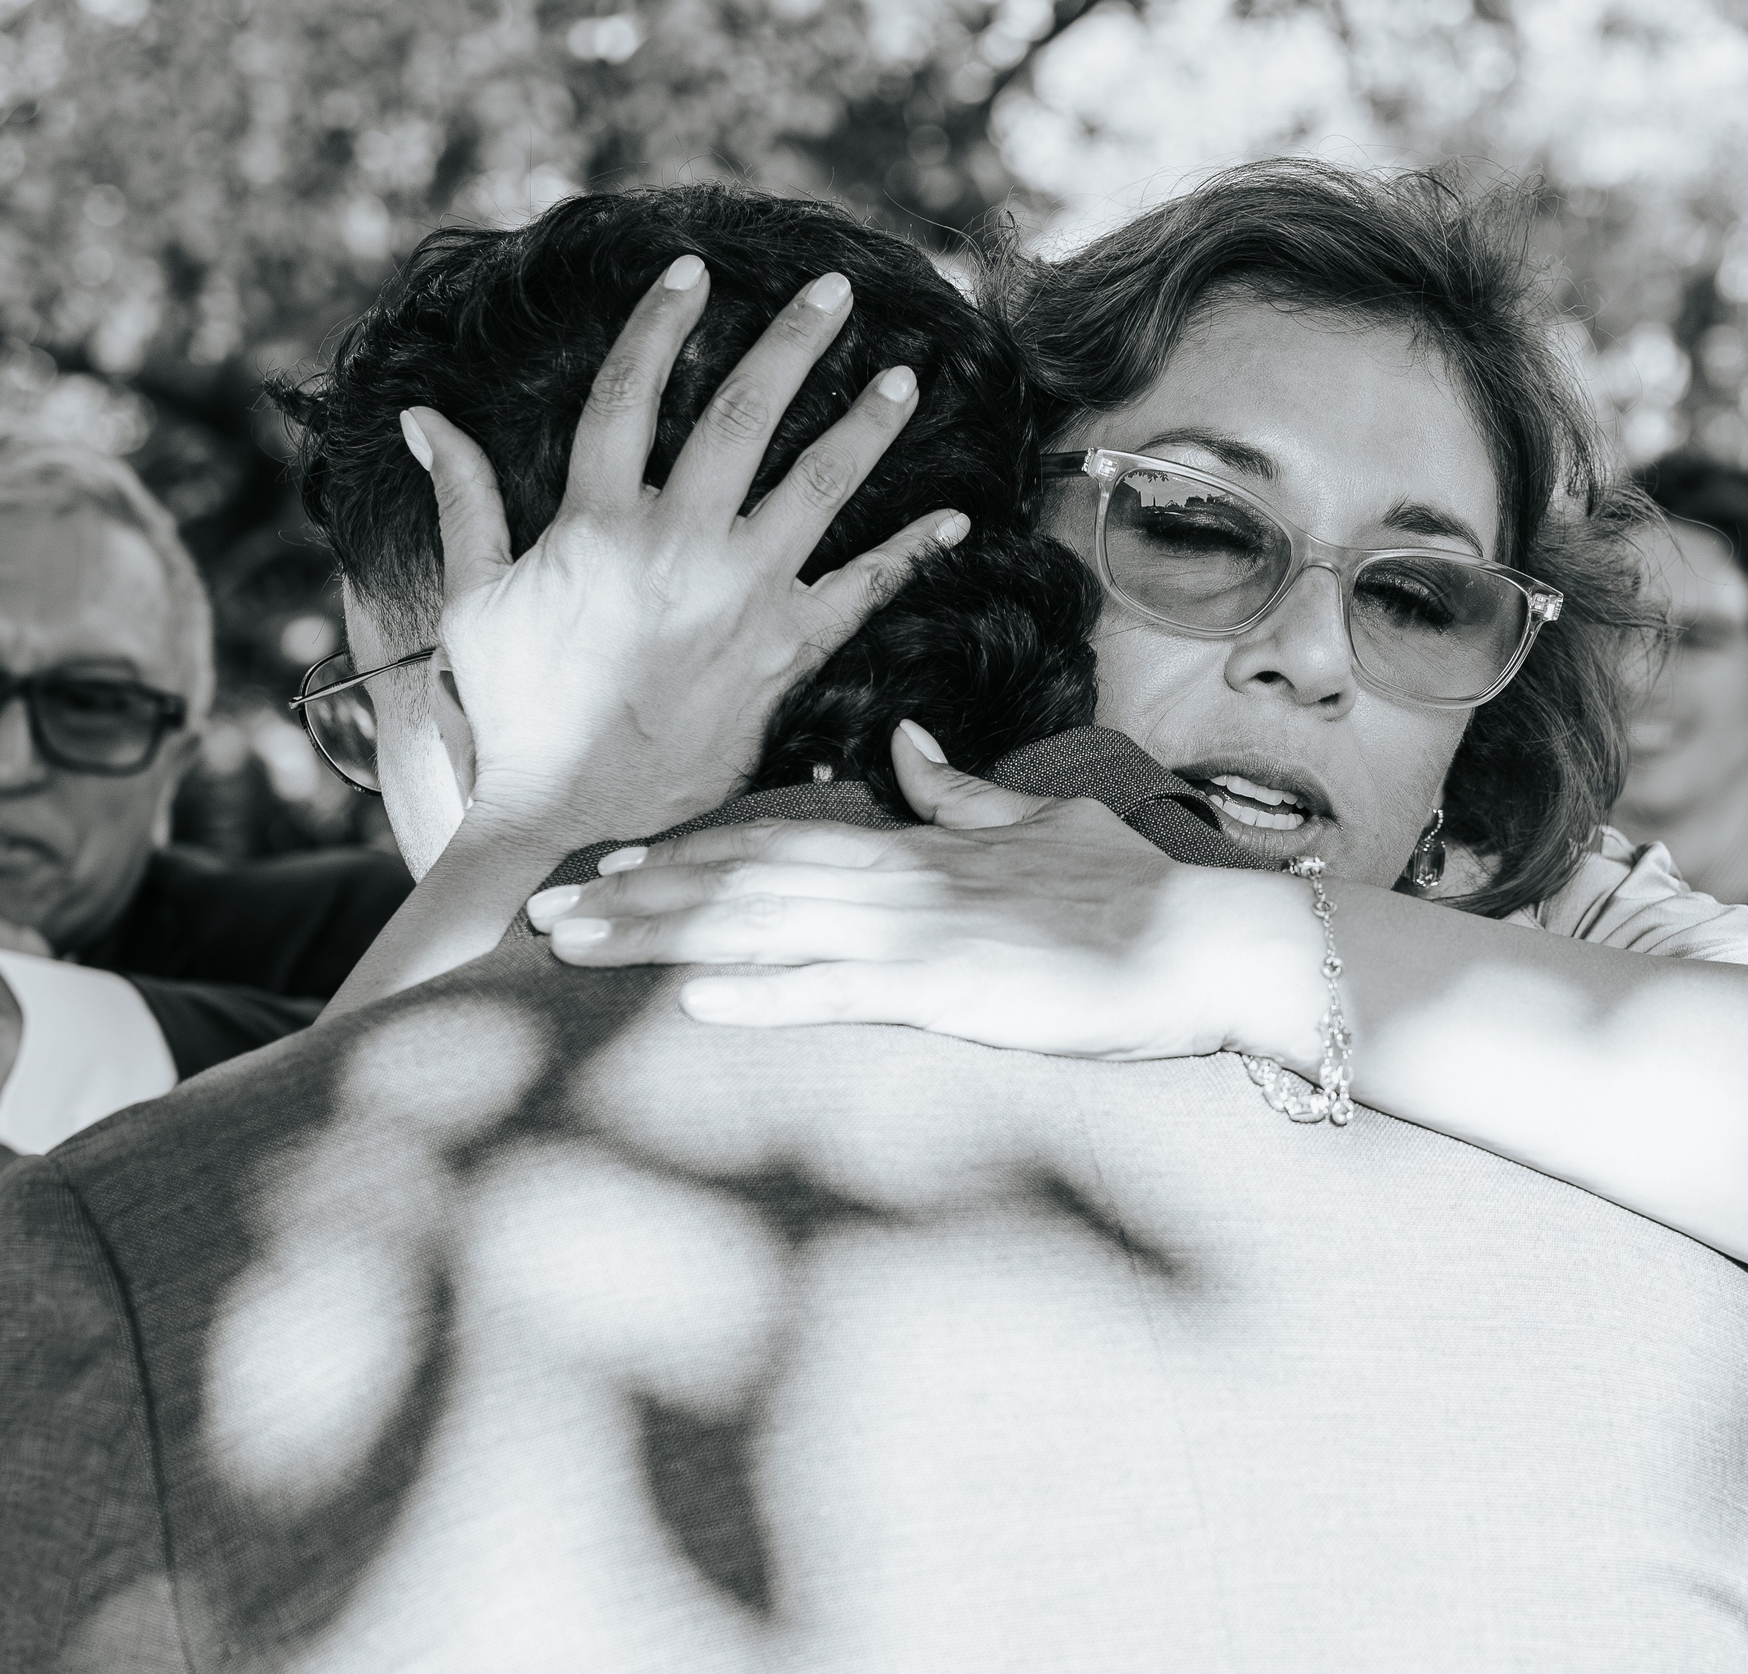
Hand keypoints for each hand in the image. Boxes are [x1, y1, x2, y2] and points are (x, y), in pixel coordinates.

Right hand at [408, 256, 968, 844]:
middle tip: (836, 290)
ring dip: (868, 426)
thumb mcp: (472, 601)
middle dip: (793, 342)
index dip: (660, 323)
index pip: (629, 392)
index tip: (695, 270)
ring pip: (817, 486)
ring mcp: (739, 596)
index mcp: (594, 522)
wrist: (573, 818)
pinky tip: (956, 517)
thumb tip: (425, 417)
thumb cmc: (516, 714)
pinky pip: (863, 591)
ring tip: (908, 375)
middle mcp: (675, 545)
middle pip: (742, 415)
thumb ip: (463, 502)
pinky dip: (912, 553)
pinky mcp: (786, 653)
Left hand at [524, 722, 1323, 1062]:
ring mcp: (921, 934)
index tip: (610, 864)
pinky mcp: (953, 989)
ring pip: (764, 926)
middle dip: (636, 893)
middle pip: (740, 877)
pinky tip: (693, 1003)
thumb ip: (960, 793)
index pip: (776, 839)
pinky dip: (766, 994)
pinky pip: (842, 991)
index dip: (685, 852)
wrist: (1207, 941)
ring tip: (573, 948)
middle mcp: (899, 881)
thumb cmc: (1129, 893)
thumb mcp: (1038, 825)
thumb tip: (904, 743)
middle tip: (540, 910)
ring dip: (661, 936)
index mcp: (914, 848)